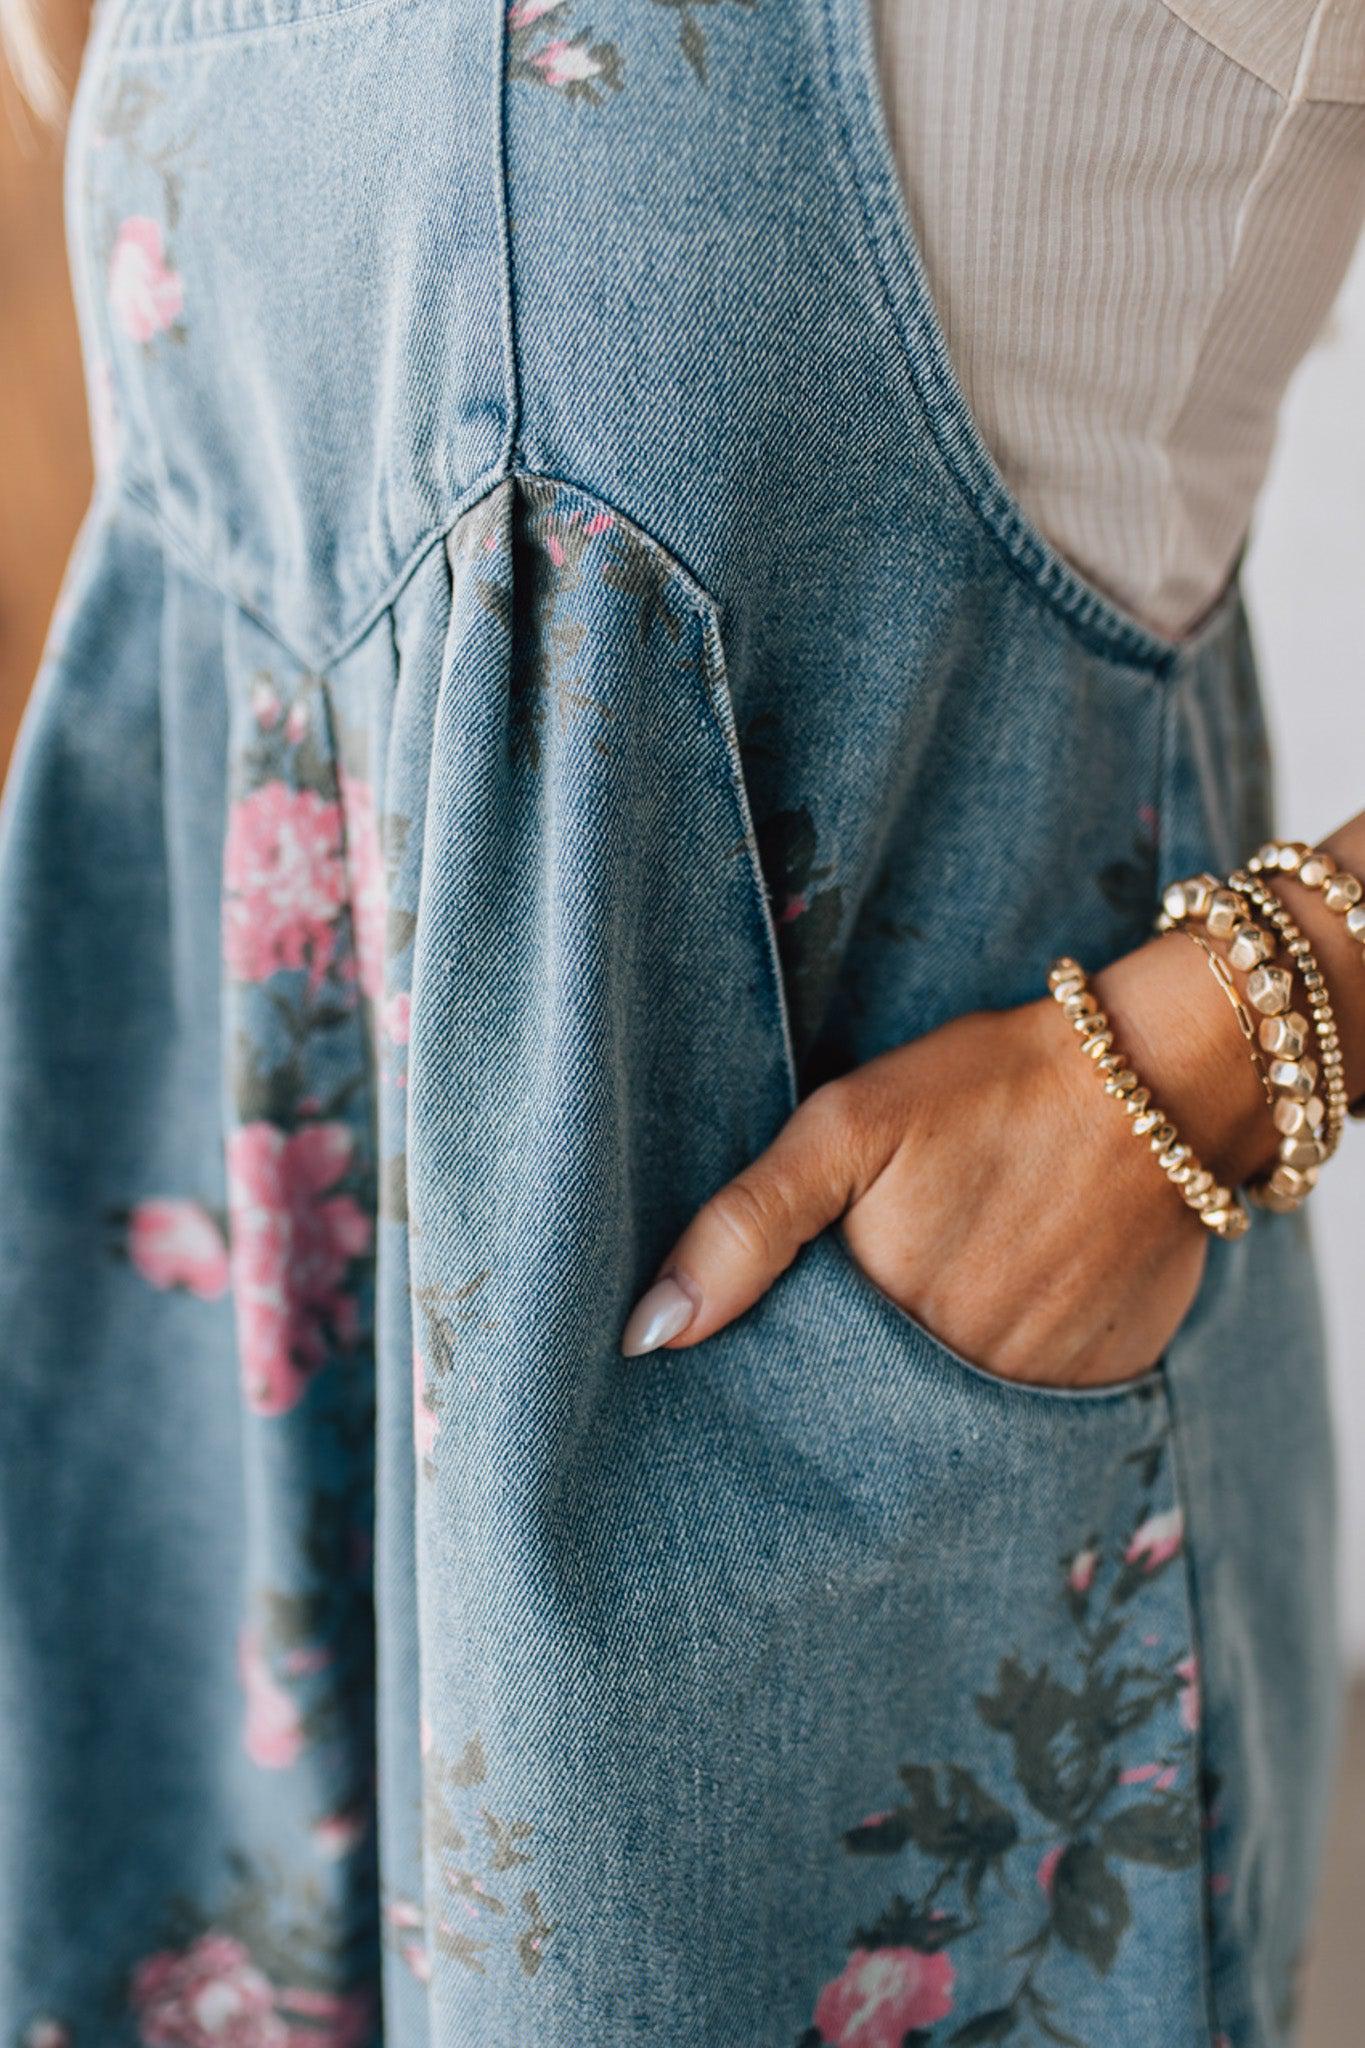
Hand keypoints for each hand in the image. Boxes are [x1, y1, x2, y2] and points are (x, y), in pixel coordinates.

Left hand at [620, 931, 1273, 1388]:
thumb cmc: (989, 1089)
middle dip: (839, 1404)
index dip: (762, 1393)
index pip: (796, 1408)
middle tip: (833, 1341)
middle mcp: (967, 1389)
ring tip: (918, 1320)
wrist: (1160, 1080)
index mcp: (889, 1329)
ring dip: (920, 1400)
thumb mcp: (846, 1128)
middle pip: (871, 1430)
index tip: (731, 1384)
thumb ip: (745, 1228)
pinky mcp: (1107, 1386)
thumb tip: (648, 1336)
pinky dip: (999, 1381)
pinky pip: (1030, 1416)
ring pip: (950, 1430)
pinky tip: (993, 1316)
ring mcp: (1044, 1397)